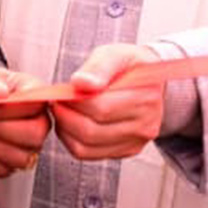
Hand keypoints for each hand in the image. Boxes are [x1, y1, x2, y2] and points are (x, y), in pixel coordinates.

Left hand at [52, 44, 163, 161]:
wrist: (150, 82)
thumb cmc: (129, 66)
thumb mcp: (116, 54)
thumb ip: (98, 67)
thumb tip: (81, 83)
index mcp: (146, 96)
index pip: (101, 107)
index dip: (74, 102)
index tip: (61, 93)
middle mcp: (145, 124)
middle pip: (92, 130)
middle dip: (66, 116)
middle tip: (57, 103)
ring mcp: (137, 140)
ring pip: (87, 146)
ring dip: (65, 130)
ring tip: (62, 112)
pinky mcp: (127, 150)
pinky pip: (89, 154)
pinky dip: (71, 140)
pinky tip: (70, 124)